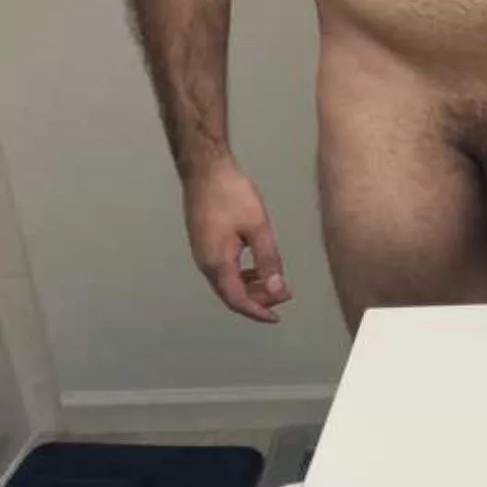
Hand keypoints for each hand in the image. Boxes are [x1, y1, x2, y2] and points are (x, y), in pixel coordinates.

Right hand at [183, 158, 291, 323]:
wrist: (204, 169)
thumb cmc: (231, 194)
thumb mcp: (258, 228)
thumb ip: (268, 260)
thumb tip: (277, 290)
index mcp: (217, 263)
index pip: (237, 300)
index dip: (258, 312)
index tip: (276, 318)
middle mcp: (205, 263)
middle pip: (231, 294)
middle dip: (258, 299)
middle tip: (283, 294)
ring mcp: (202, 253)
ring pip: (227, 282)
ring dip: (250, 287)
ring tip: (275, 282)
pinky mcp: (204, 243)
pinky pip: (223, 269)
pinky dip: (242, 274)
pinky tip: (257, 267)